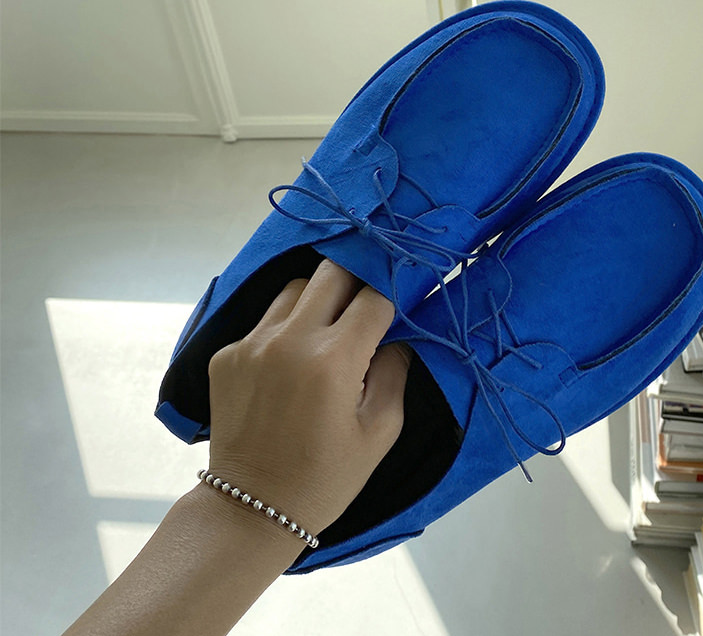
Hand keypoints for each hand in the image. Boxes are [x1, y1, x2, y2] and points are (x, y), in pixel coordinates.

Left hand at [206, 259, 409, 535]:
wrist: (251, 508)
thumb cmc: (326, 477)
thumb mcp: (379, 432)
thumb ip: (394, 373)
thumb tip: (397, 337)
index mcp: (334, 360)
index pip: (373, 298)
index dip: (391, 299)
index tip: (396, 308)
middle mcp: (289, 340)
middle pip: (332, 273)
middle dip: (356, 282)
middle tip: (364, 308)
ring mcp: (251, 344)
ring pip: (295, 289)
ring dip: (319, 301)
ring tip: (326, 333)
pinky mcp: (226, 354)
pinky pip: (265, 320)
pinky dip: (286, 329)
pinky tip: (290, 364)